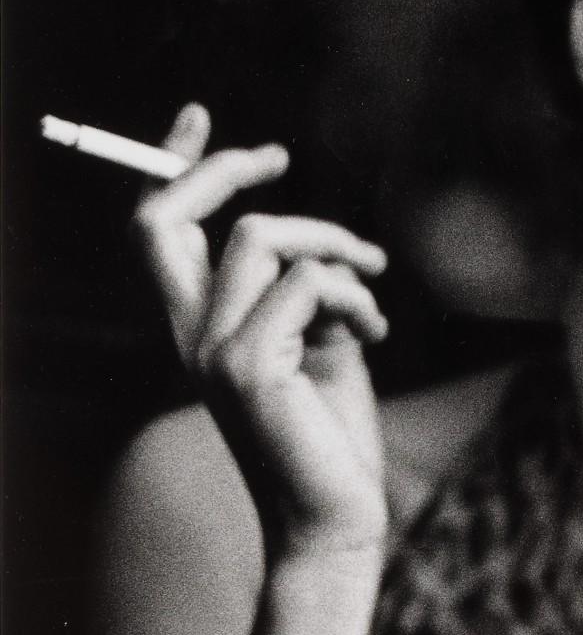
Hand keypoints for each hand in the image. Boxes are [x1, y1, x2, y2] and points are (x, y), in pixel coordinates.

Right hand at [133, 104, 390, 564]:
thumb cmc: (331, 434)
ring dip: (330, 246)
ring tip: (370, 287)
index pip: (155, 231)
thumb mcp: (316, 343)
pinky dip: (353, 294)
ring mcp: (211, 352)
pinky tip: (374, 330)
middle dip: (223, 169)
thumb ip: (301, 291)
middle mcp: (188, 337)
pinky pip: (304, 282)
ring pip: (259, 237)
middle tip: (280, 160)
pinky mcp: (249, 368)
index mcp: (197, 328)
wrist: (337, 518)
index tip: (198, 117)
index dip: (170, 165)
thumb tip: (322, 244)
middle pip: (166, 217)